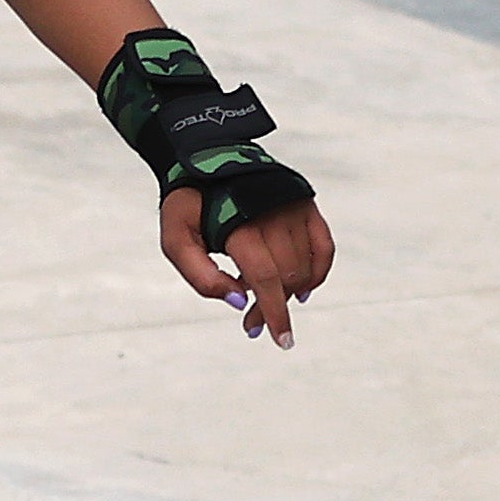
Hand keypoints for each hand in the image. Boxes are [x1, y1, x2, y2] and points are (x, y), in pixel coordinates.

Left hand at [166, 185, 333, 347]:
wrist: (206, 159)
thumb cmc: (188, 206)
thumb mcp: (175, 240)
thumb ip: (200, 275)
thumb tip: (237, 303)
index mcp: (240, 225)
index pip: (265, 279)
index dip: (274, 312)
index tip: (279, 341)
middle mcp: (273, 215)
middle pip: (286, 277)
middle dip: (273, 307)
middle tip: (254, 325)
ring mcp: (294, 208)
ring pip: (304, 266)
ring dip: (290, 292)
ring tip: (266, 300)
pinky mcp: (306, 204)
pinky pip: (324, 246)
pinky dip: (318, 271)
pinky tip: (304, 289)